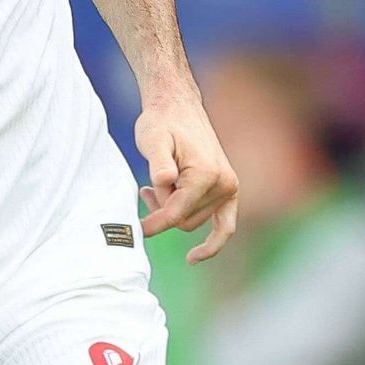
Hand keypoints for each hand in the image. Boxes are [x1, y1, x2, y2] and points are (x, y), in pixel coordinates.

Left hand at [134, 94, 238, 263]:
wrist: (179, 107)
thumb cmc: (162, 122)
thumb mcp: (153, 138)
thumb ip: (158, 161)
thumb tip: (164, 181)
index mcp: (205, 174)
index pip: (176, 213)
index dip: (153, 223)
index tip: (135, 229)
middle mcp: (224, 184)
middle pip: (184, 220)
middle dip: (162, 209)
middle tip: (144, 188)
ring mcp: (229, 188)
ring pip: (192, 221)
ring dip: (173, 210)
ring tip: (152, 187)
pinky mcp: (229, 191)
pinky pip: (225, 226)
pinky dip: (213, 242)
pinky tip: (194, 257)